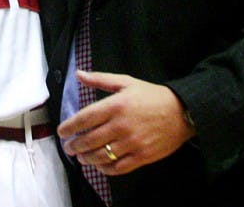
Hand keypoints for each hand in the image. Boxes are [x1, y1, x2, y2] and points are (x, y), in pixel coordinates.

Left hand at [56, 71, 196, 175]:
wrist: (182, 111)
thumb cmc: (152, 95)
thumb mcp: (127, 82)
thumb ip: (100, 79)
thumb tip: (79, 74)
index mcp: (116, 105)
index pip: (85, 118)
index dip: (69, 126)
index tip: (62, 131)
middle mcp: (122, 125)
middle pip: (89, 140)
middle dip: (74, 146)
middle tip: (69, 147)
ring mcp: (132, 142)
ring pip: (101, 156)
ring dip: (86, 158)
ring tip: (81, 157)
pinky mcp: (141, 156)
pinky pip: (117, 168)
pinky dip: (105, 169)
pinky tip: (100, 165)